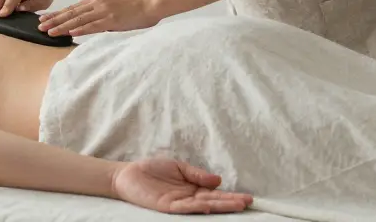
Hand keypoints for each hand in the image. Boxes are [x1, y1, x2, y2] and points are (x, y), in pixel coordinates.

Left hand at [39, 0, 159, 36]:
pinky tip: (70, 34)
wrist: (150, 4)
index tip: (44, 20)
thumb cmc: (133, 8)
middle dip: (54, 20)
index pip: (72, 9)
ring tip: (49, 32)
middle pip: (71, 13)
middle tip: (39, 26)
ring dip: (62, 26)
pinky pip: (93, 26)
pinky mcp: (112, 19)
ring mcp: (103, 11)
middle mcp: (96, 3)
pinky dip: (80, 30)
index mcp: (95, 0)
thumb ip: (98, 15)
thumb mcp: (111, 8)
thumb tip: (87, 26)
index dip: (57, 15)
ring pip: (78, 20)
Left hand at [112, 158, 251, 214]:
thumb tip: (218, 180)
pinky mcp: (166, 206)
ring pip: (203, 206)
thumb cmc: (152, 170)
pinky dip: (197, 206)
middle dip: (230, 202)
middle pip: (213, 201)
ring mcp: (178, 203)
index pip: (214, 193)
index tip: (247, 197)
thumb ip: (196, 174)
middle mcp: (188, 198)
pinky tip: (208, 205)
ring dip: (219, 206)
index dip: (230, 195)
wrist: (127, 175)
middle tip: (248, 202)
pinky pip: (184, 207)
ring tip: (236, 205)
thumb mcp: (178, 167)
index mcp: (192, 188)